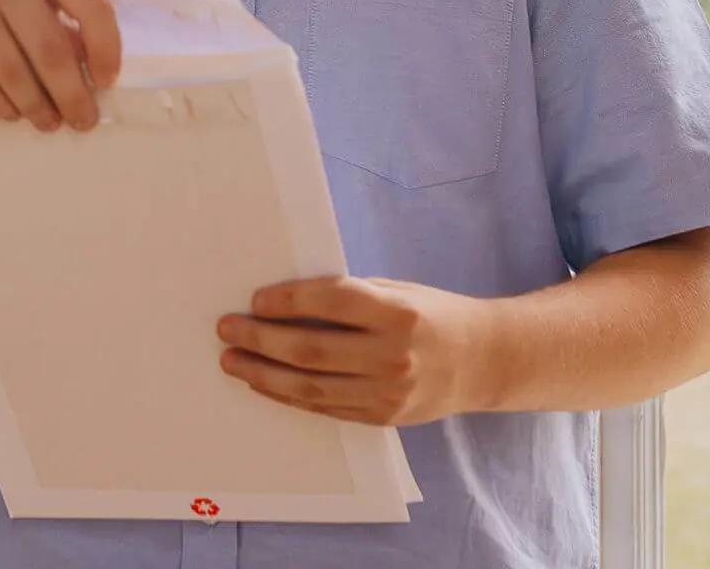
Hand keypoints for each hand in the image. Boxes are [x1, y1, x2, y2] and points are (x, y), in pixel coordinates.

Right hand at [0, 0, 120, 130]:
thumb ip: (63, 8)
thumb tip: (90, 68)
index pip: (92, 5)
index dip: (107, 49)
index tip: (107, 81)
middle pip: (50, 50)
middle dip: (71, 95)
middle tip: (81, 120)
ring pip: (11, 71)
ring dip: (35, 106)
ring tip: (48, 122)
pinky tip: (11, 113)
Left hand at [216, 276, 495, 426]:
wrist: (482, 361)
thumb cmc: (432, 314)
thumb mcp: (397, 292)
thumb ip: (349, 297)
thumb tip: (283, 299)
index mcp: (399, 314)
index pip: (332, 301)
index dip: (288, 299)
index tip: (255, 300)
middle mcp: (394, 356)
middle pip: (312, 348)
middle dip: (261, 339)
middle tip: (227, 329)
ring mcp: (388, 393)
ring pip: (311, 386)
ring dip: (264, 374)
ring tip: (233, 360)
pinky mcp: (383, 417)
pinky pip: (325, 407)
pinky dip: (289, 396)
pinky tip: (265, 382)